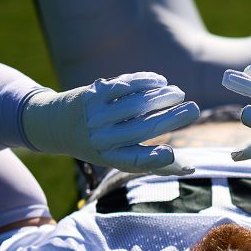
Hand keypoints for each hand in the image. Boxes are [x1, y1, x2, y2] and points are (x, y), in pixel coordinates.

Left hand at [23, 72, 199, 174]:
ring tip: (178, 93)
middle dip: (171, 119)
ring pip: (135, 105)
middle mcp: (102, 139)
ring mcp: (96, 115)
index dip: (154, 161)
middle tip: (194, 109)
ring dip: (161, 97)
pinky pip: (124, 86)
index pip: (133, 161)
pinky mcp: (93, 94)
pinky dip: (145, 82)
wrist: (56, 126)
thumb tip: (191, 168)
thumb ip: (154, 163)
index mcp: (110, 158)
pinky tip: (160, 81)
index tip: (171, 153)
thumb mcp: (121, 157)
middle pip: (141, 129)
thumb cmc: (101, 144)